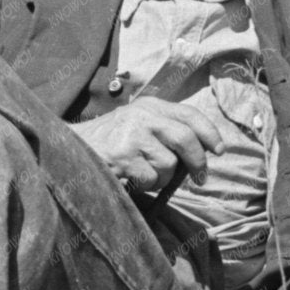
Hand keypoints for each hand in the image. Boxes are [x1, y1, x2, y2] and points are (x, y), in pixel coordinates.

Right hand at [72, 97, 226, 194]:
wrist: (69, 146)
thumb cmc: (110, 140)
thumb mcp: (137, 124)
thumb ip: (165, 130)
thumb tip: (203, 152)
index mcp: (150, 105)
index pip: (189, 114)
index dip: (209, 133)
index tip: (220, 150)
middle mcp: (142, 116)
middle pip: (185, 139)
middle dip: (198, 162)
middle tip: (200, 179)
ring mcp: (132, 135)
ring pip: (168, 164)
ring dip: (161, 178)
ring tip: (142, 173)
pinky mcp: (123, 155)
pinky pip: (150, 178)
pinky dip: (144, 184)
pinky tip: (129, 176)